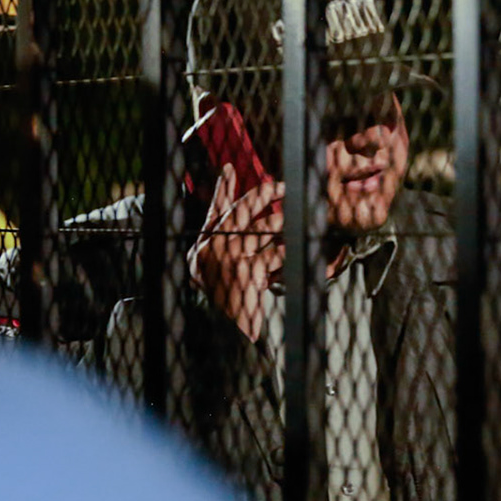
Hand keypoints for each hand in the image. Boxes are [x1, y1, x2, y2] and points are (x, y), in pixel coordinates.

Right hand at [188, 162, 284, 342]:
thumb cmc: (222, 297)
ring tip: (292, 216)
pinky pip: (274, 255)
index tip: (229, 169)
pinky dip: (288, 250)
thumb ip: (220, 239)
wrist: (222, 331)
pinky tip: (297, 245)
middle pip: (241, 211)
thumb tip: (231, 215)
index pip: (214, 210)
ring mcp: (229, 258)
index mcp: (204, 244)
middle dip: (262, 196)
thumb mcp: (211, 267)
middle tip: (281, 187)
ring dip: (280, 221)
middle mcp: (213, 247)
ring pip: (261, 230)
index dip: (222, 188)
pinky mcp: (247, 272)